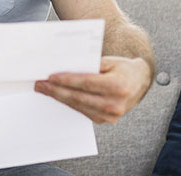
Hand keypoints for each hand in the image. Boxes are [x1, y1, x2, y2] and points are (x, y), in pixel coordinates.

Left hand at [33, 56, 152, 123]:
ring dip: (59, 98)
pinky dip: (69, 103)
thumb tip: (65, 67)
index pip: (86, 82)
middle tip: (40, 85)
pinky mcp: (106, 120)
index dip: (66, 80)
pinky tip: (57, 96)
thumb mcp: (109, 61)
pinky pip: (82, 111)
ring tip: (44, 90)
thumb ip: (89, 65)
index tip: (50, 77)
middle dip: (56, 90)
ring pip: (78, 106)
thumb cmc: (123, 68)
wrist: (139, 82)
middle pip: (79, 97)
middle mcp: (115, 103)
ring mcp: (111, 115)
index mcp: (118, 86)